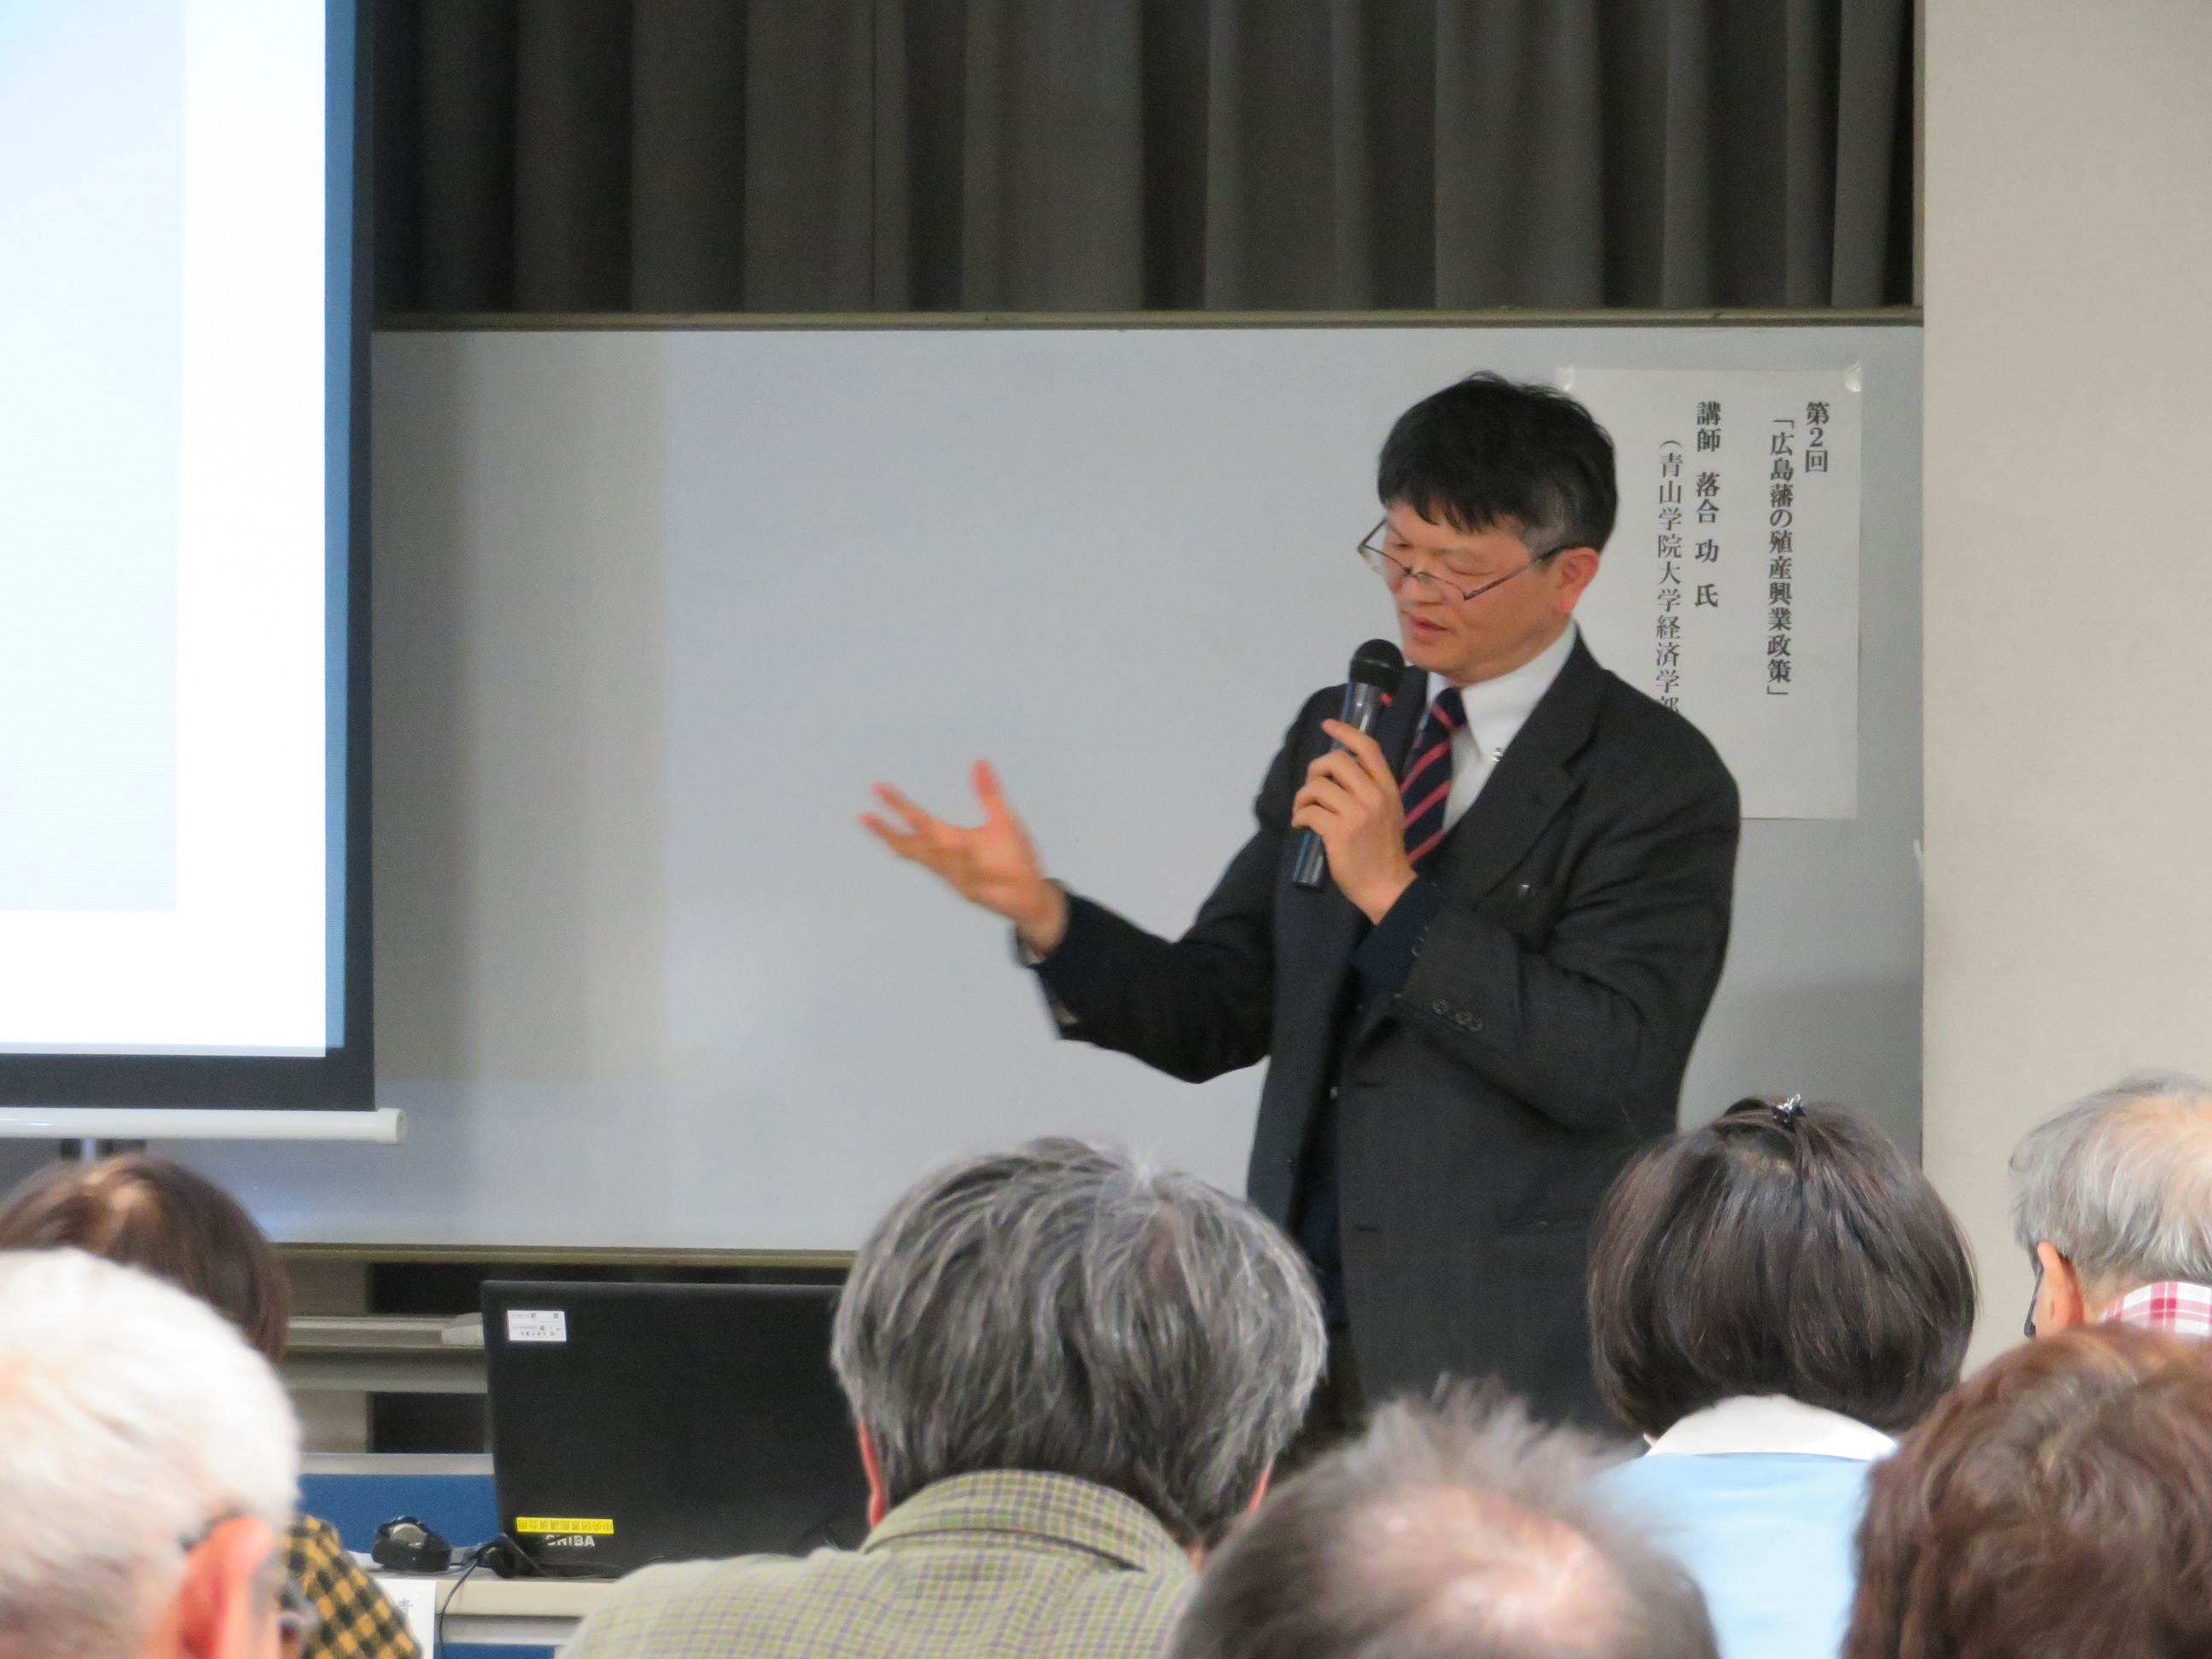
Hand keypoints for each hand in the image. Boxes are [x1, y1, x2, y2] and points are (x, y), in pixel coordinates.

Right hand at [862, 761, 1068, 952]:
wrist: (1033, 894)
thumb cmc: (1014, 858)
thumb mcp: (1003, 820)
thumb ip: (988, 793)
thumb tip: (980, 761)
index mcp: (950, 839)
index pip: (917, 820)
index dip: (897, 805)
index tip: (877, 787)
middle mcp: (947, 859)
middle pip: (910, 847)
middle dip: (889, 833)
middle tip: (866, 817)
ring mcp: (957, 878)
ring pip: (936, 863)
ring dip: (938, 848)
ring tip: (932, 827)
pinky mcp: (973, 893)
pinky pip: (965, 878)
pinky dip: (966, 866)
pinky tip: (969, 852)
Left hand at [1291, 720, 1416, 922]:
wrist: (1386, 885)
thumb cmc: (1384, 850)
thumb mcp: (1389, 811)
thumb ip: (1371, 789)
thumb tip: (1341, 769)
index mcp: (1388, 788)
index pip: (1368, 748)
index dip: (1345, 732)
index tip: (1328, 725)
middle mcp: (1373, 796)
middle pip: (1336, 761)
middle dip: (1315, 769)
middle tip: (1311, 787)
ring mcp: (1356, 814)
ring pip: (1316, 786)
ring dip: (1302, 797)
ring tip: (1304, 811)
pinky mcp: (1338, 832)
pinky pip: (1307, 811)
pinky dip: (1298, 817)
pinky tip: (1301, 825)